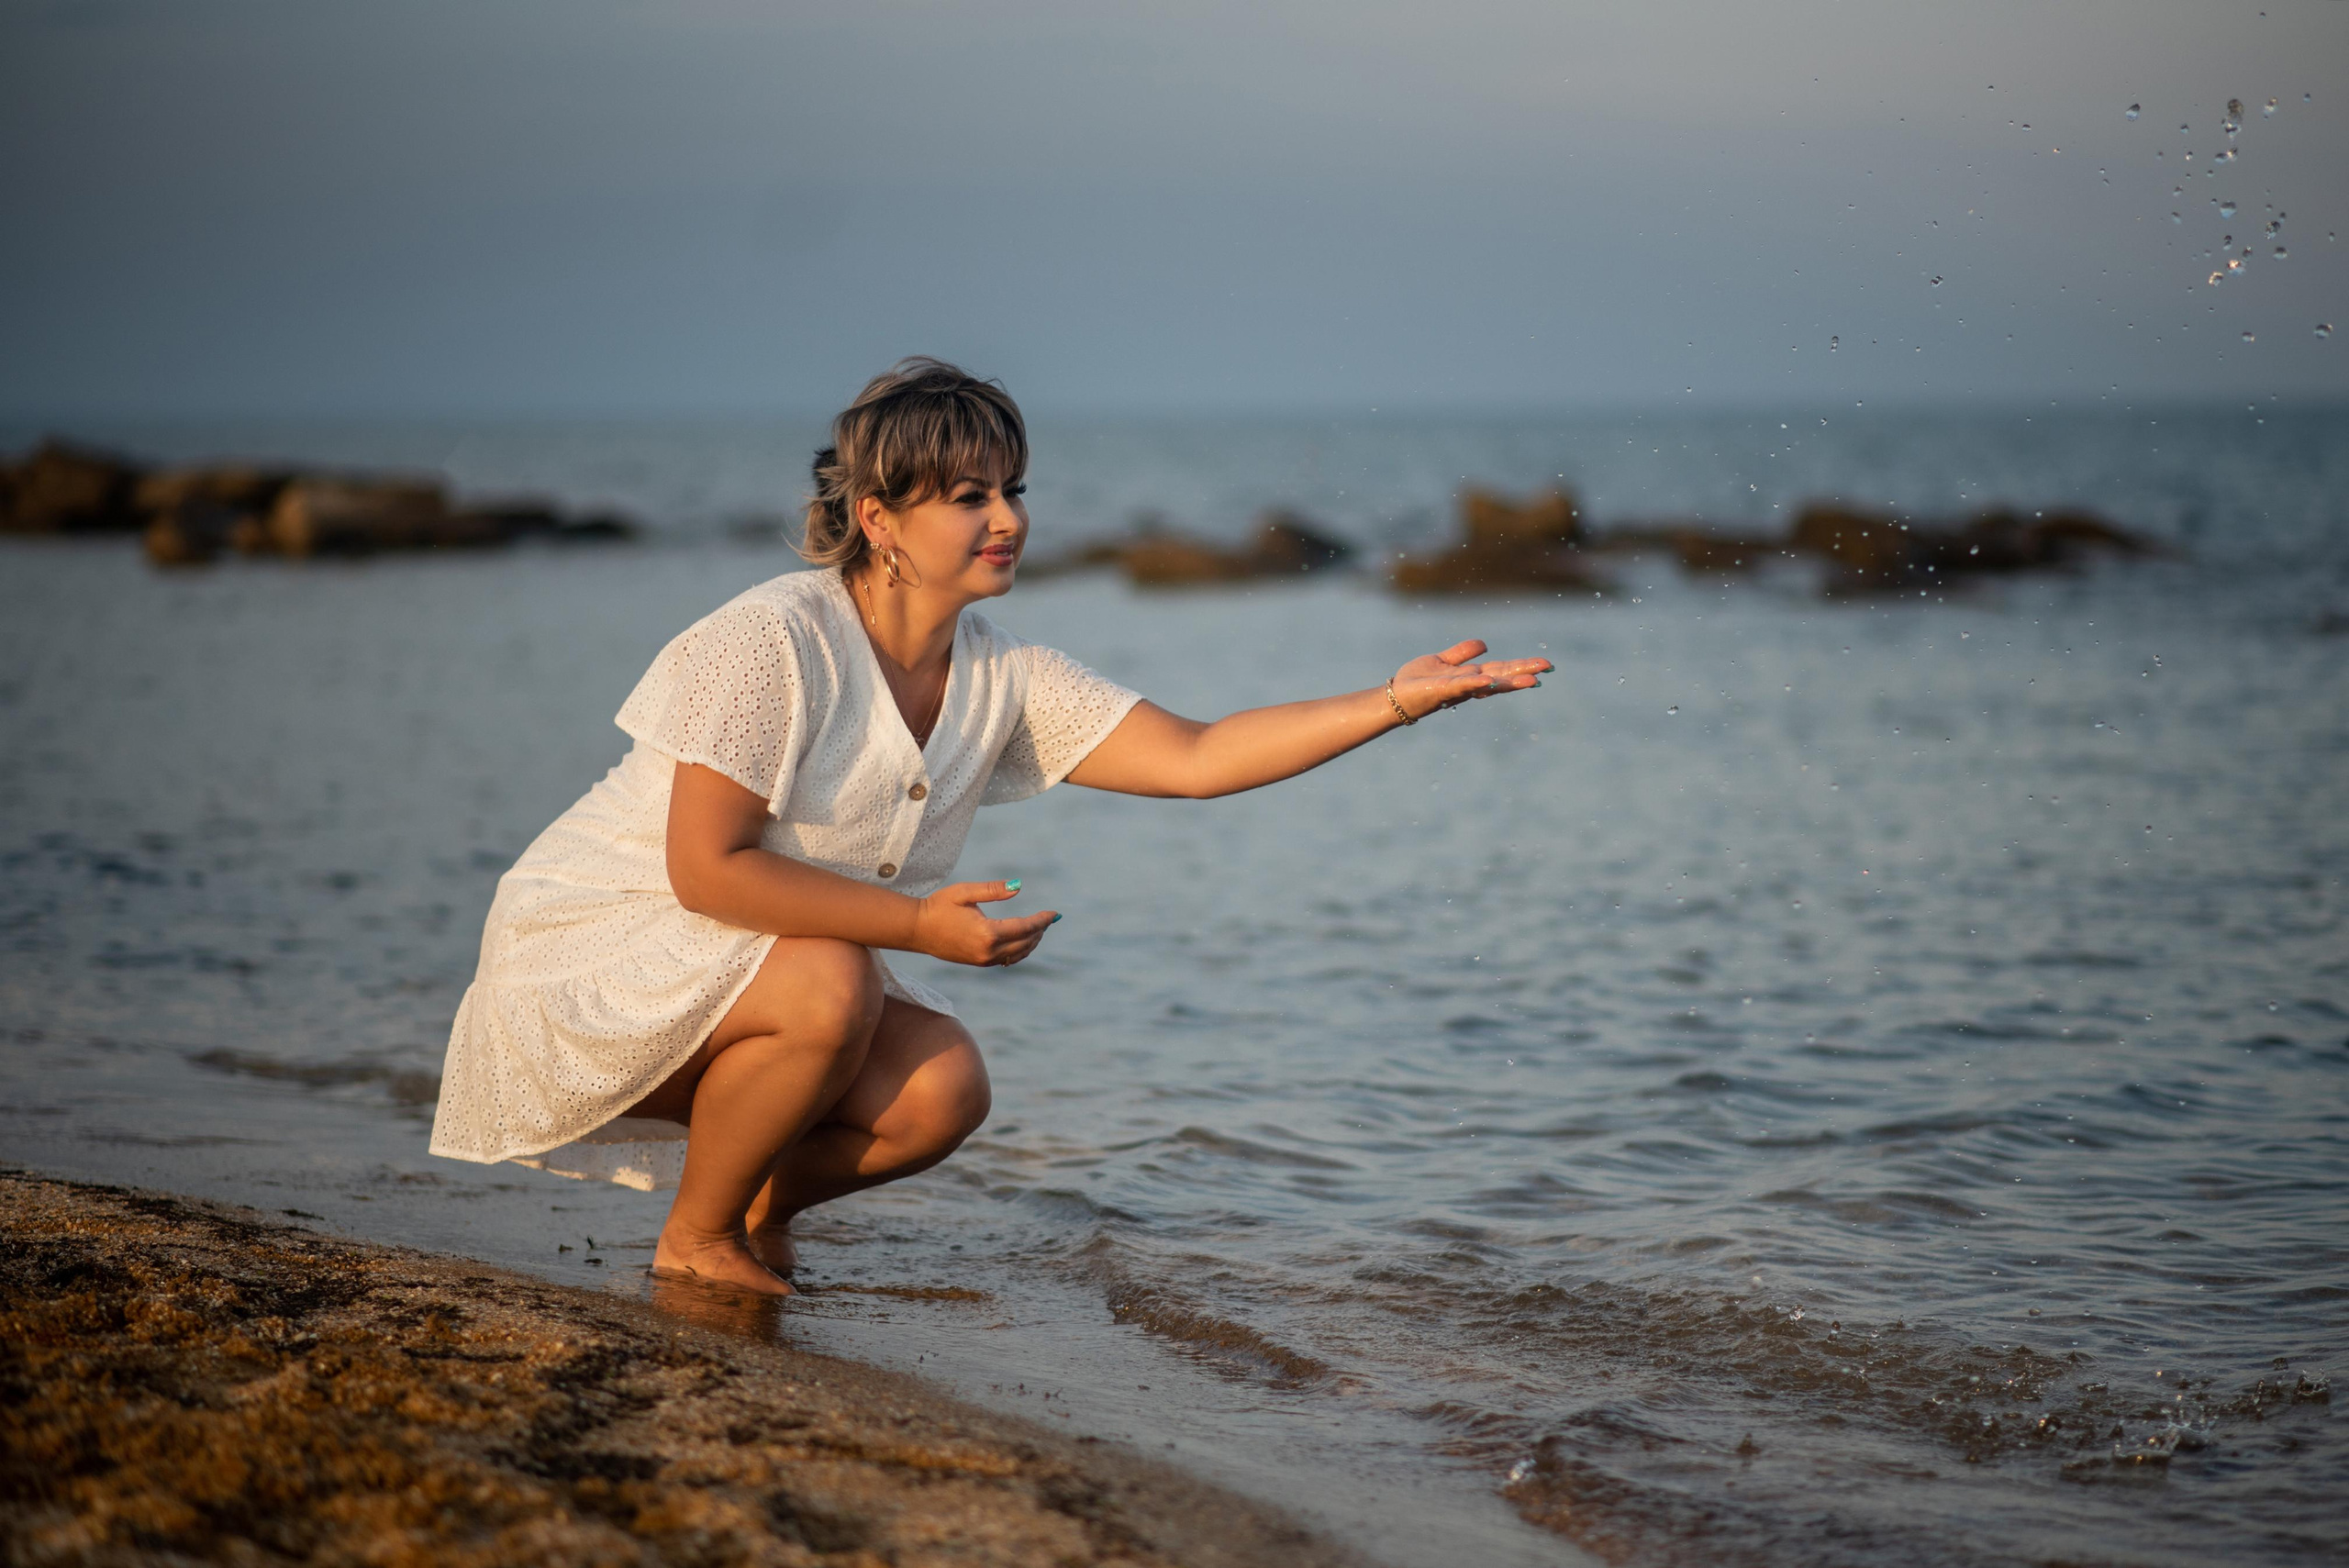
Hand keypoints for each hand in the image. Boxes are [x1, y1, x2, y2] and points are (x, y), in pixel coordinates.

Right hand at [912, 880, 1060, 966]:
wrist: (916, 930)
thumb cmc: (939, 906)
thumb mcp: (965, 892)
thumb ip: (993, 890)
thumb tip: (1019, 886)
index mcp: (987, 933)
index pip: (1025, 928)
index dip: (1042, 920)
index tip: (1054, 913)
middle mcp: (988, 951)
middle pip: (1025, 942)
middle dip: (1040, 930)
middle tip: (1049, 918)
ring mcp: (983, 960)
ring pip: (1018, 954)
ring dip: (1032, 942)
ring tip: (1040, 928)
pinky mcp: (979, 963)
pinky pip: (1007, 959)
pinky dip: (1020, 950)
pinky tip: (1024, 940)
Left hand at [1390, 640, 1551, 720]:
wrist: (1394, 697)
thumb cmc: (1417, 682)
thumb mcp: (1443, 661)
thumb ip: (1462, 653)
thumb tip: (1485, 644)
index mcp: (1470, 677)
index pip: (1501, 670)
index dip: (1521, 667)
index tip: (1544, 665)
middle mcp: (1468, 685)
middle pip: (1501, 677)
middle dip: (1524, 673)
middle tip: (1547, 668)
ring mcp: (1457, 689)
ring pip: (1487, 684)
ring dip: (1508, 682)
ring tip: (1530, 680)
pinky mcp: (1441, 690)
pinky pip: (1461, 686)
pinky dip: (1474, 683)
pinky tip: (1487, 680)